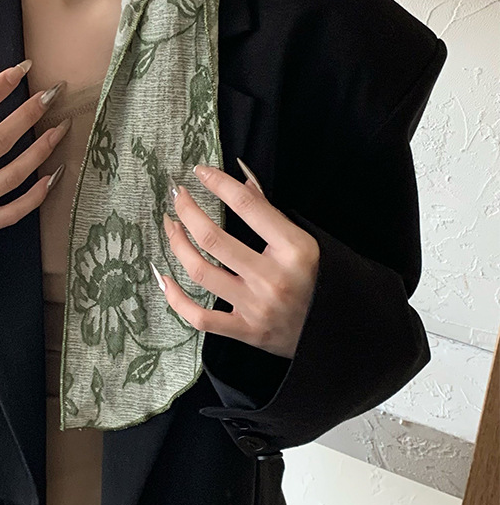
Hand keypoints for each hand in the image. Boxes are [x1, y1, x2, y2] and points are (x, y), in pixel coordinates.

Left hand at [155, 162, 318, 358]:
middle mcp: (273, 278)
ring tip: (171, 226)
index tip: (200, 171)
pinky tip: (163, 277)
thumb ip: (270, 212)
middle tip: (177, 197)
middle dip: (188, 211)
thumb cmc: (323, 280)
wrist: (341, 333)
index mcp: (295, 250)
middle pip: (214, 239)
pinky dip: (176, 298)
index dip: (218, 183)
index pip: (247, 206)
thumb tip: (240, 179)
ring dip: (178, 245)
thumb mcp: (307, 240)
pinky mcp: (246, 332)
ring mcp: (257, 307)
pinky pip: (199, 317)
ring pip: (200, 273)